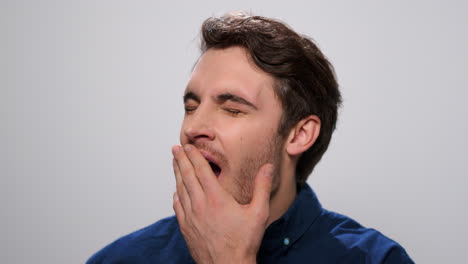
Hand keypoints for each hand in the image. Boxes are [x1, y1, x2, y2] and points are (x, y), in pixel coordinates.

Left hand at [172, 144, 272, 263]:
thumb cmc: (243, 242)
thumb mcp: (258, 213)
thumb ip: (262, 187)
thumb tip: (267, 168)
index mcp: (216, 198)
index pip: (201, 170)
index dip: (193, 156)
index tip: (188, 146)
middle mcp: (199, 205)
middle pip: (186, 176)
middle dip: (180, 160)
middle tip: (175, 148)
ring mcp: (190, 217)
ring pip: (180, 189)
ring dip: (177, 174)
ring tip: (175, 163)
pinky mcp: (186, 228)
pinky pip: (178, 206)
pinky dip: (176, 194)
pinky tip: (176, 191)